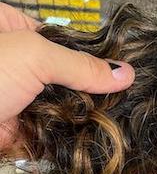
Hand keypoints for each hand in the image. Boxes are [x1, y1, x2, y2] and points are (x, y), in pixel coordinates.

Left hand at [0, 2, 134, 156]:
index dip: (94, 59)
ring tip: (112, 126)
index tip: (123, 75)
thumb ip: (80, 65)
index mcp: (14, 31)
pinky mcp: (18, 131)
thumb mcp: (33, 56)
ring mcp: (18, 100)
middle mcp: (17, 65)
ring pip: (63, 109)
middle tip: (122, 104)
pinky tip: (91, 142)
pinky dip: (68, 141)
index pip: (67, 43)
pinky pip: (52, 135)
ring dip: (82, 120)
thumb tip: (124, 73)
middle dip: (91, 94)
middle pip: (68, 79)